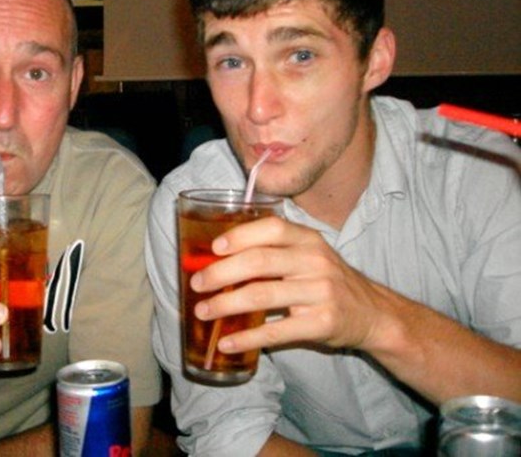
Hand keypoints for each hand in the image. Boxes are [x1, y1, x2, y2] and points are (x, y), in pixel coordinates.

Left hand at [190, 216, 391, 354]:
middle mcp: (315, 262)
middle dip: (221, 273)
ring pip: (262, 295)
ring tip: (203, 311)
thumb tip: (216, 256)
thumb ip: (274, 250)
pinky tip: (226, 341)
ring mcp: (320, 293)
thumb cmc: (327, 281)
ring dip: (225, 305)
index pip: (272, 228)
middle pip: (259, 262)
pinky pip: (276, 332)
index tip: (214, 247)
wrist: (374, 314)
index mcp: (308, 240)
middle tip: (196, 283)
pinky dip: (247, 338)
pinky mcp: (321, 323)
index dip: (240, 236)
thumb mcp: (309, 255)